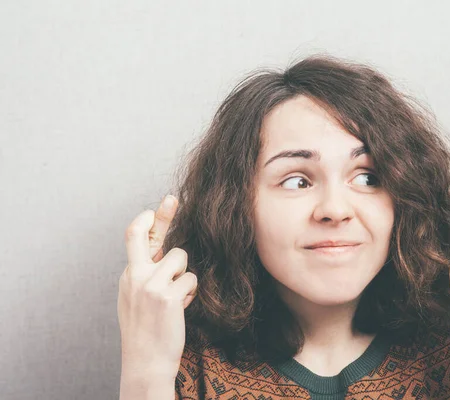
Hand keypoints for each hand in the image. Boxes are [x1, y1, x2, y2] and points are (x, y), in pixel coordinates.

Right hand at [117, 195, 197, 377]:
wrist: (146, 360)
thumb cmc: (146, 329)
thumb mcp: (138, 296)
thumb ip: (148, 272)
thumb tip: (165, 251)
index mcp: (128, 274)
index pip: (134, 238)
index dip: (147, 220)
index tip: (158, 206)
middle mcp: (134, 275)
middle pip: (145, 234)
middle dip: (162, 214)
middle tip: (172, 198)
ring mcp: (149, 284)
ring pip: (180, 257)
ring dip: (184, 274)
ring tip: (177, 296)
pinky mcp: (167, 295)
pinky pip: (191, 279)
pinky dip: (191, 292)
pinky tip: (182, 307)